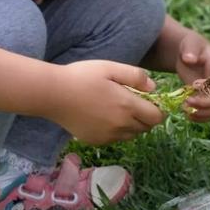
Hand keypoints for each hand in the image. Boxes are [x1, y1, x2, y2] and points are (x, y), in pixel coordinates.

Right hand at [49, 60, 165, 144]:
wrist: (53, 94)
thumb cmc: (82, 76)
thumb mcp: (110, 67)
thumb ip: (135, 76)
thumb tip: (153, 88)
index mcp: (128, 106)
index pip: (157, 117)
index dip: (157, 109)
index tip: (147, 99)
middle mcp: (121, 125)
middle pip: (146, 128)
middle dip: (145, 117)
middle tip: (131, 102)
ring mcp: (108, 136)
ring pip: (131, 135)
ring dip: (131, 125)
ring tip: (117, 109)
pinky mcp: (96, 141)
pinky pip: (115, 139)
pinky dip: (116, 131)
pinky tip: (103, 116)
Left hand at [175, 31, 209, 121]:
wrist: (188, 51)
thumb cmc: (191, 45)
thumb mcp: (190, 43)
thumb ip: (191, 49)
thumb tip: (189, 59)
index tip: (192, 86)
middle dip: (205, 105)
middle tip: (186, 104)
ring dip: (202, 114)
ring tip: (186, 112)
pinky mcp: (206, 98)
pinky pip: (208, 112)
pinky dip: (200, 117)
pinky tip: (188, 116)